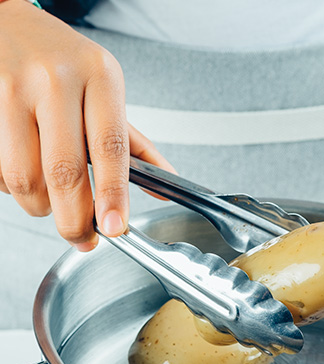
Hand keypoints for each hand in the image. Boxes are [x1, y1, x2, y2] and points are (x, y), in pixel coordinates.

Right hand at [0, 0, 173, 250]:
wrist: (7, 24)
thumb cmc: (62, 62)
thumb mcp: (105, 91)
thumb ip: (133, 143)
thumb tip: (165, 185)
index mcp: (98, 75)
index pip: (109, 147)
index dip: (112, 195)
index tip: (114, 227)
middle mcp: (55, 79)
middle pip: (63, 173)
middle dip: (74, 220)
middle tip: (82, 236)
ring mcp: (11, 90)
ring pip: (24, 180)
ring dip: (38, 204)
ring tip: (48, 193)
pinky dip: (11, 186)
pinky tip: (22, 167)